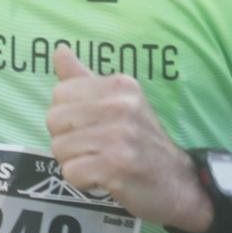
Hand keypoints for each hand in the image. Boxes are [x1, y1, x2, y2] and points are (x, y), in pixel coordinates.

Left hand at [45, 44, 208, 229]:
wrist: (177, 182)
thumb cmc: (140, 141)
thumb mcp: (119, 102)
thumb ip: (85, 78)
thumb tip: (59, 50)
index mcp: (120, 86)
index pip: (60, 92)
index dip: (66, 115)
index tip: (89, 126)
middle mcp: (121, 106)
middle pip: (54, 120)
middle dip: (66, 139)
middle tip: (93, 148)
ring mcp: (120, 136)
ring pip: (59, 148)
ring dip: (74, 162)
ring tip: (99, 163)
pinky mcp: (117, 166)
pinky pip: (71, 172)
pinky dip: (82, 181)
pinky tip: (103, 178)